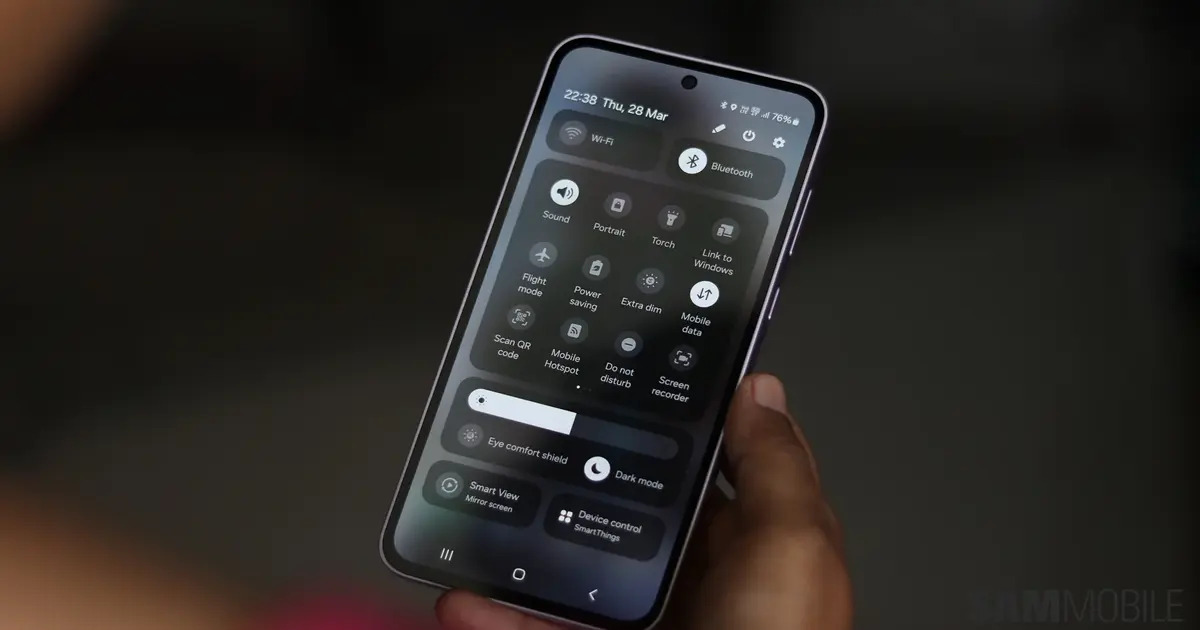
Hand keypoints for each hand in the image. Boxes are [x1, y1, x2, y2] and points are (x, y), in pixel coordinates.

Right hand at [435, 373, 851, 629]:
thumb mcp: (791, 549)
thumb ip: (773, 469)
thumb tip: (759, 389)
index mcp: (758, 547)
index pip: (712, 466)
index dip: (670, 422)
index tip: (616, 383)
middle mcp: (706, 584)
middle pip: (630, 512)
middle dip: (576, 480)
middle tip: (522, 446)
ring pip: (576, 578)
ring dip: (521, 554)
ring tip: (474, 522)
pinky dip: (501, 621)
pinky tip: (462, 605)